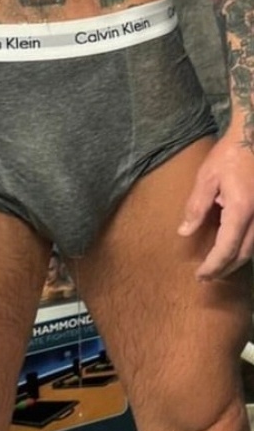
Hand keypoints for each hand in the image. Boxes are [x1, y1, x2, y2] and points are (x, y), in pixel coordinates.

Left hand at [178, 135, 253, 279]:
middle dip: (225, 268)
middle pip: (244, 254)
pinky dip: (246, 247)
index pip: (226, 248)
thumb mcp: (207, 178)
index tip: (201, 276)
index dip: (213, 265)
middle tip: (207, 277)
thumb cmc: (230, 154)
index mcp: (242, 210)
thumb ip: (196, 207)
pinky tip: (235, 248)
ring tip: (219, 267)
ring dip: (237, 260)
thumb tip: (184, 232)